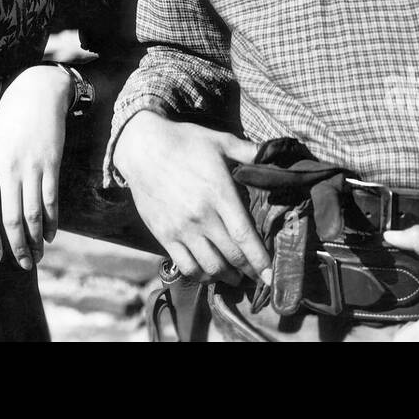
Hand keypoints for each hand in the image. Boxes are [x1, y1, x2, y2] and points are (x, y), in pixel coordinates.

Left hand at [0, 66, 71, 270]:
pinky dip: (50, 221)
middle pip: (11, 219)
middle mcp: (8, 169)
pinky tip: (49, 234)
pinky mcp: (51, 164)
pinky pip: (50, 200)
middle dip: (16, 247)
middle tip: (23, 264)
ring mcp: (31, 167)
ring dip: (34, 241)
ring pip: (32, 214)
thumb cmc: (11, 119)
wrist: (37, 92)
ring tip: (37, 256)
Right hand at [113, 111, 270, 285]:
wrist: (143, 148)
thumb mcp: (220, 141)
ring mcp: (181, 228)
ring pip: (210, 266)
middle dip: (249, 270)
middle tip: (258, 275)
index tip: (270, 274)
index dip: (259, 259)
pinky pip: (185, 265)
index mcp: (219, 193)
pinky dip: (200, 275)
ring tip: (236, 276)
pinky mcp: (163, 234)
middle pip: (231, 255)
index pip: (244, 236)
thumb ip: (249, 151)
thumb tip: (275, 152)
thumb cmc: (185, 142)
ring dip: (227, 276)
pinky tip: (209, 272)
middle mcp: (201, 215)